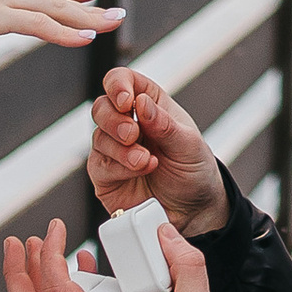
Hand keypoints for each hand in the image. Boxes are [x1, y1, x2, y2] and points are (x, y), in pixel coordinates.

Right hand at [87, 67, 228, 232]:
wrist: (193, 211)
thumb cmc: (194, 171)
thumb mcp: (188, 144)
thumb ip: (164, 124)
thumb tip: (141, 102)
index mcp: (149, 105)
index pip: (123, 80)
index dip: (118, 85)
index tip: (126, 100)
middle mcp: (128, 124)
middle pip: (101, 107)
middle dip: (115, 120)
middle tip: (133, 134)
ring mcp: (114, 150)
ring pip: (98, 136)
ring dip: (121, 149)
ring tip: (146, 161)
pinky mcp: (106, 175)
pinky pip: (99, 164)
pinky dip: (118, 167)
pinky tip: (139, 170)